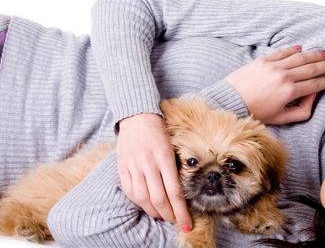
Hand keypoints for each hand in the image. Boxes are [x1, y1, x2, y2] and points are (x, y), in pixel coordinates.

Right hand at [116, 113, 191, 232]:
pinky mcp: (122, 167)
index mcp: (165, 158)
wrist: (137, 115)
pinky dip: (138, 202)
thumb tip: (180, 194)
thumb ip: (175, 169)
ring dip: (153, 211)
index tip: (187, 224)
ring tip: (162, 215)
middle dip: (169, 215)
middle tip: (176, 221)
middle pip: (159, 199)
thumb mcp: (173, 147)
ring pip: (143, 198)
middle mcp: (148, 163)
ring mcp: (133, 166)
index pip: (175, 192)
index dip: (181, 211)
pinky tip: (146, 204)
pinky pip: (129, 191)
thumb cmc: (160, 131)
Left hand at [226, 45, 324, 124]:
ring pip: (299, 57)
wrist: (231, 101)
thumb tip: (314, 96)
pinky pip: (283, 52)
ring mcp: (273, 66)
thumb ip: (302, 110)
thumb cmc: (257, 112)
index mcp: (289, 92)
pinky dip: (293, 49)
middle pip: (311, 67)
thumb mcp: (282, 118)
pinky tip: (301, 48)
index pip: (315, 83)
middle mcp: (284, 76)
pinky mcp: (263, 60)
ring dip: (314, 54)